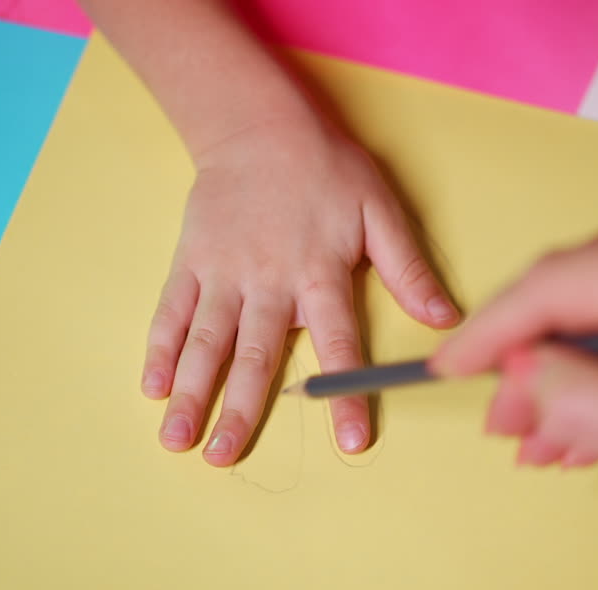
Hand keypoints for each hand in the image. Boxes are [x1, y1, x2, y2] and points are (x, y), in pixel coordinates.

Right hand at [144, 122, 458, 465]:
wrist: (258, 124)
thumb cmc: (327, 168)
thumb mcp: (380, 209)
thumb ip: (408, 269)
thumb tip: (447, 319)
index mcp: (319, 273)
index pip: (338, 344)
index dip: (345, 395)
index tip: (350, 442)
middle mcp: (268, 281)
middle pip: (255, 356)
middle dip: (240, 411)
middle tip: (225, 458)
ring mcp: (223, 273)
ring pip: (205, 341)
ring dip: (190, 392)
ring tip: (177, 438)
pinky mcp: (191, 262)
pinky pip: (171, 312)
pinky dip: (159, 349)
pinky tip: (150, 388)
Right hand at [431, 177, 597, 511]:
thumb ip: (594, 403)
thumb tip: (519, 376)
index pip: (563, 282)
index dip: (494, 331)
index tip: (445, 370)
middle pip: (581, 282)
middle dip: (534, 357)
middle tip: (506, 427)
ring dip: (571, 359)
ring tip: (544, 434)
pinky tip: (590, 402)